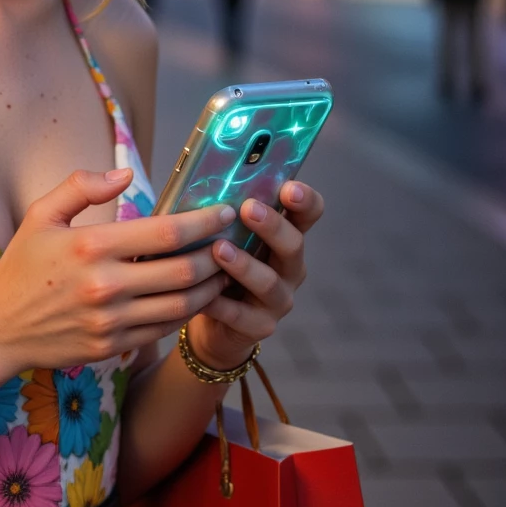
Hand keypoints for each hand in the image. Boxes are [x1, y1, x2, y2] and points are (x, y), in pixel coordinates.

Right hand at [0, 167, 233, 384]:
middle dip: (218, 254)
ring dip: (212, 286)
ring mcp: (111, 321)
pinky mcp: (113, 346)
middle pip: (185, 270)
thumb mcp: (40, 216)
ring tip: (224, 270)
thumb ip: (81, 187)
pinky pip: (164, 329)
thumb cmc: (21, 268)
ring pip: (183, 305)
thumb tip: (124, 175)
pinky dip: (187, 312)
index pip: (167, 232)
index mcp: (91, 246)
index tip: (225, 212)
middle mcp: (105, 286)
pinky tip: (196, 297)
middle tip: (233, 241)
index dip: (205, 221)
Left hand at [185, 182, 324, 370]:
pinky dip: (221, 304)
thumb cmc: (218, 268)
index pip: (308, 213)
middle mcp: (289, 268)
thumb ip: (223, 216)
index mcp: (284, 238)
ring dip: (244, 264)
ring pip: (269, 282)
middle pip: (293, 244)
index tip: (289, 188)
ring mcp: (278, 299)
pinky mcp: (261, 326)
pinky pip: (241, 315)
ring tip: (219, 249)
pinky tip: (203, 294)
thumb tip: (197, 180)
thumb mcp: (224, 237)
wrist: (214, 323)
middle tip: (248, 209)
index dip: (305, 200)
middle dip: (273, 226)